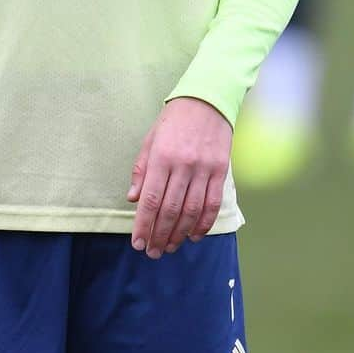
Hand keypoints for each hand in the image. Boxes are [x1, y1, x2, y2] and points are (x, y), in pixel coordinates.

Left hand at [127, 97, 231, 258]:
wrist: (207, 100)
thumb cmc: (174, 120)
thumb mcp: (151, 138)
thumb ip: (142, 169)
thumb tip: (133, 199)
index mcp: (162, 156)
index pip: (151, 199)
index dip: (143, 225)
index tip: (138, 243)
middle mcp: (183, 165)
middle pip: (170, 210)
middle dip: (160, 235)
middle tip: (153, 252)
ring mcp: (204, 169)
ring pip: (191, 211)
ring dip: (179, 234)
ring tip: (170, 247)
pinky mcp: (220, 171)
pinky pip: (212, 204)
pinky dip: (203, 224)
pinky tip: (194, 235)